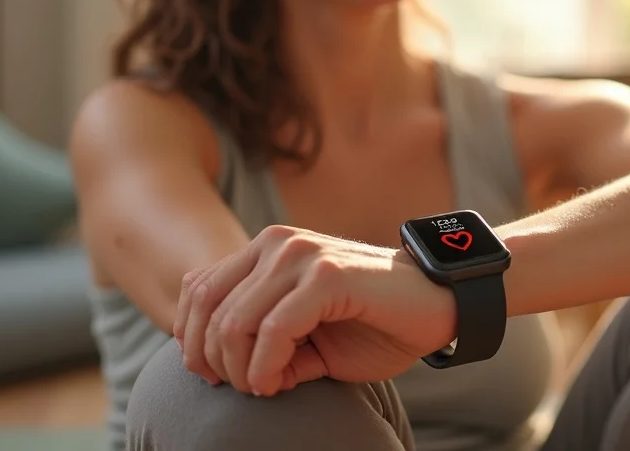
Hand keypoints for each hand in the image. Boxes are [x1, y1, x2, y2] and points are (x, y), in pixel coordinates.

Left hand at [173, 225, 456, 395]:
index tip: (213, 376)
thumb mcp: (301, 331)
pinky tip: (277, 383)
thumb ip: (257, 336)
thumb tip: (213, 366)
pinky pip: (273, 330)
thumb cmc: (373, 323)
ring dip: (241, 369)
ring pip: (234, 321)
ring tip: (264, 387)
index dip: (191, 339)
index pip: (197, 289)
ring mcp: (301, 254)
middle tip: (242, 388)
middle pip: (208, 307)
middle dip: (213, 360)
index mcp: (267, 249)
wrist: (437, 306)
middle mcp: (277, 243)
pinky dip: (266, 367)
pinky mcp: (326, 276)